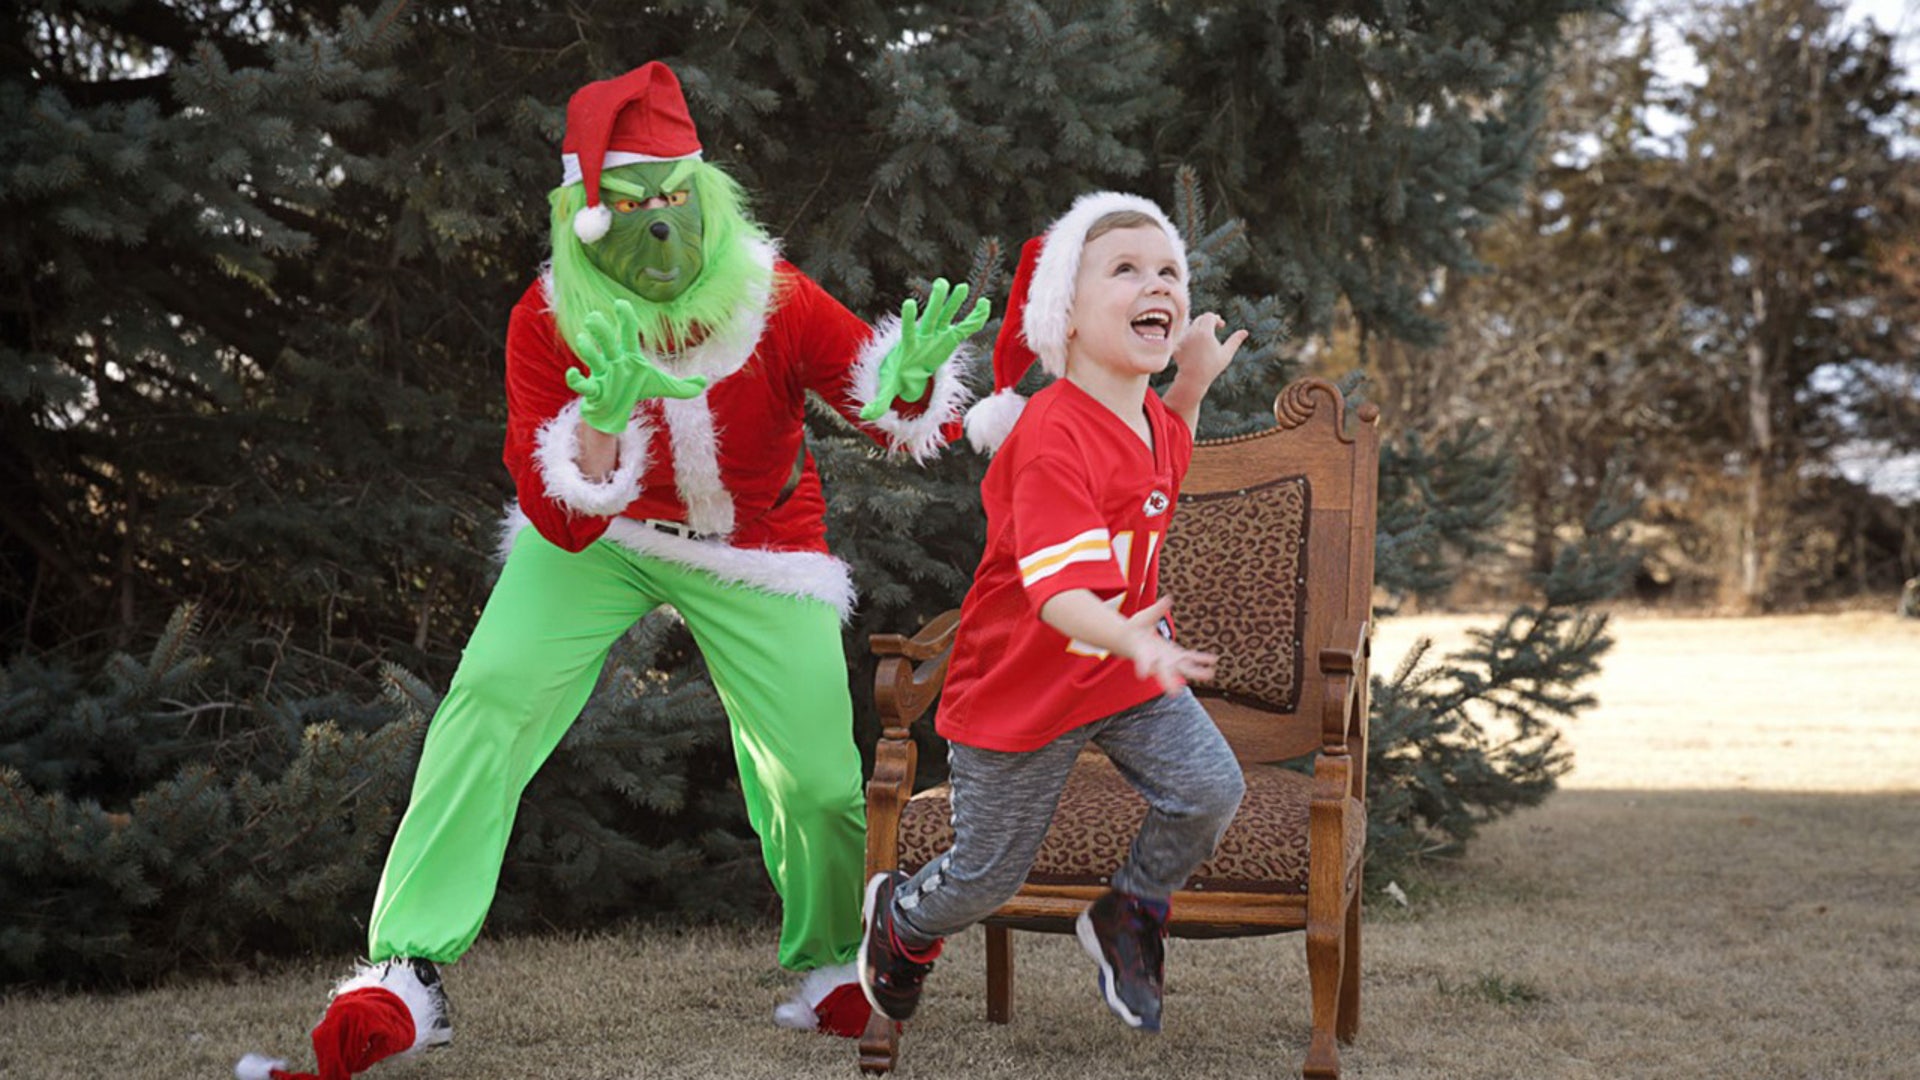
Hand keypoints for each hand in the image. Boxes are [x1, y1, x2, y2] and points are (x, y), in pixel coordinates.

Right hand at [564, 299, 708, 433]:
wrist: (615, 411)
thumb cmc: (634, 391)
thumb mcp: (662, 386)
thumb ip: (684, 386)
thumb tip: (705, 382)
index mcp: (629, 356)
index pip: (629, 333)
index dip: (626, 319)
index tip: (621, 303)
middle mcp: (614, 361)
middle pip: (607, 342)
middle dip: (601, 331)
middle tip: (593, 317)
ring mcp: (602, 375)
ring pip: (594, 359)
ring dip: (588, 350)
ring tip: (584, 340)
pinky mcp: (594, 392)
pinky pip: (583, 385)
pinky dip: (576, 381)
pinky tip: (572, 374)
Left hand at [859, 277, 991, 420]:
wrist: (906, 369)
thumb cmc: (897, 376)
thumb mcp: (888, 389)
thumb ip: (879, 401)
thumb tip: (866, 415)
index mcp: (909, 346)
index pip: (908, 330)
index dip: (908, 318)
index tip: (908, 303)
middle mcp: (923, 336)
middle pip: (930, 316)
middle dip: (936, 301)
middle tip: (941, 283)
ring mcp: (936, 335)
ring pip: (946, 315)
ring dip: (954, 302)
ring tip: (963, 287)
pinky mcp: (948, 338)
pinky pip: (964, 327)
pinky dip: (974, 318)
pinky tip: (984, 305)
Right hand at [1122, 597, 1216, 694]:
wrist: (1132, 640)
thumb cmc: (1134, 628)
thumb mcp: (1143, 618)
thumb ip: (1156, 611)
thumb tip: (1169, 598)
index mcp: (1143, 653)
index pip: (1143, 661)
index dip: (1143, 666)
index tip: (1142, 674)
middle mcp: (1156, 660)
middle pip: (1163, 673)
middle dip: (1169, 682)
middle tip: (1174, 692)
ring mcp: (1168, 660)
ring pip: (1182, 669)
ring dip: (1196, 672)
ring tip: (1210, 674)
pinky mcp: (1175, 656)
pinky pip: (1190, 658)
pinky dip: (1201, 659)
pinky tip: (1213, 660)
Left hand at [1173, 313, 1247, 388]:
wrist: (1192, 379)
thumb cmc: (1212, 367)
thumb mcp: (1226, 354)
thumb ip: (1235, 341)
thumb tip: (1245, 332)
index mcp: (1205, 332)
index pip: (1210, 316)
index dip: (1217, 318)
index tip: (1222, 326)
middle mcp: (1192, 333)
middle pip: (1200, 319)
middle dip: (1209, 321)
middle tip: (1216, 327)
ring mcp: (1183, 338)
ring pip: (1191, 326)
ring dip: (1200, 328)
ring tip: (1207, 337)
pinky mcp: (1177, 344)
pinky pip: (1184, 335)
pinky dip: (1191, 337)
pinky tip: (1196, 346)